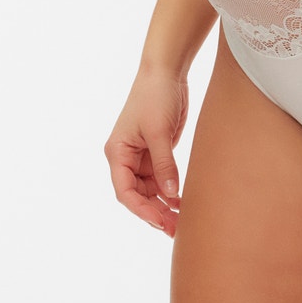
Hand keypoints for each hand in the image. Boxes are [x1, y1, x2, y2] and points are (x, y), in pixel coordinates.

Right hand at [104, 64, 188, 235]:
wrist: (166, 72)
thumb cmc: (155, 96)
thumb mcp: (159, 132)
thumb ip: (164, 165)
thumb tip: (171, 196)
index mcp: (118, 153)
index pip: (125, 191)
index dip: (141, 210)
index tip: (160, 222)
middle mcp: (126, 158)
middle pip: (137, 196)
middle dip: (155, 213)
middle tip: (176, 230)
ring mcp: (141, 158)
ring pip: (150, 192)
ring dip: (164, 206)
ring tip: (183, 222)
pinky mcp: (156, 154)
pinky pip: (161, 181)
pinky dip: (171, 193)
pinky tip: (184, 204)